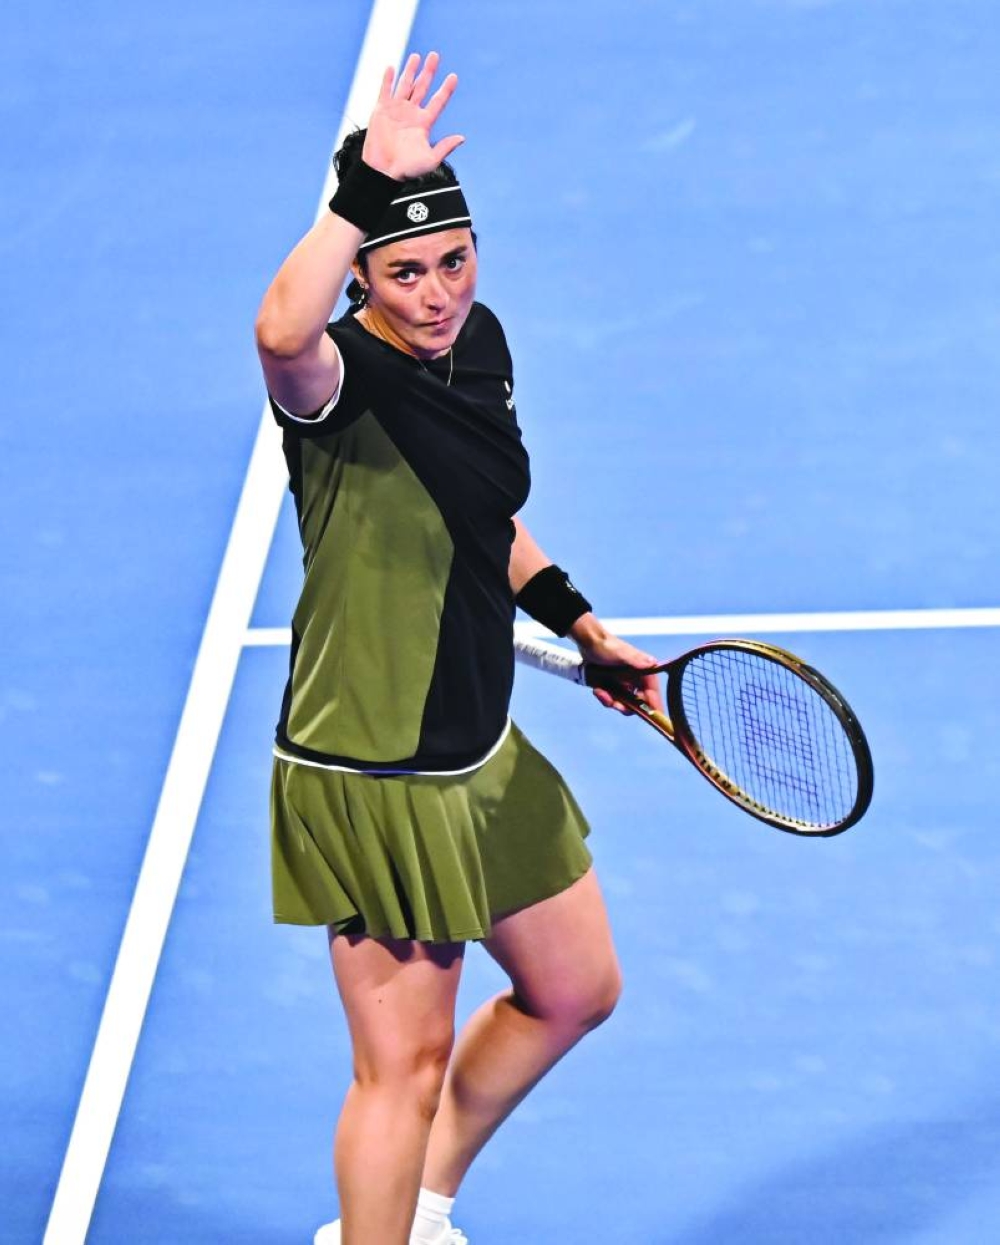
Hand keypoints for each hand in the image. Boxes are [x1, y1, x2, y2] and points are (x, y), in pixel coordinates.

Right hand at [363, 51, 463, 179]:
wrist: (383, 171)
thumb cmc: (407, 169)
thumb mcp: (430, 159)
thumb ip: (445, 147)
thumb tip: (462, 138)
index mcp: (424, 123)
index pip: (438, 102)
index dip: (446, 89)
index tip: (453, 76)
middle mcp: (411, 113)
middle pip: (422, 87)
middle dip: (429, 71)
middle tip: (435, 55)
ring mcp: (396, 110)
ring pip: (405, 85)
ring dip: (410, 70)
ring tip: (417, 56)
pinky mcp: (381, 110)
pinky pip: (385, 90)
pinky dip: (388, 79)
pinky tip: (392, 68)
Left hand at [570, 622, 665, 716]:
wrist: (588, 642)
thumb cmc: (607, 645)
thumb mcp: (621, 653)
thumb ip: (636, 660)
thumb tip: (652, 664)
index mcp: (644, 671)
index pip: (652, 693)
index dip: (654, 705)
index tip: (655, 717)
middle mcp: (637, 679)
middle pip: (638, 702)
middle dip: (626, 706)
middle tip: (615, 704)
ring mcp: (625, 683)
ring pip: (625, 703)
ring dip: (613, 702)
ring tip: (601, 693)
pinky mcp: (613, 686)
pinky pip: (613, 699)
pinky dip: (605, 698)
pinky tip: (597, 690)